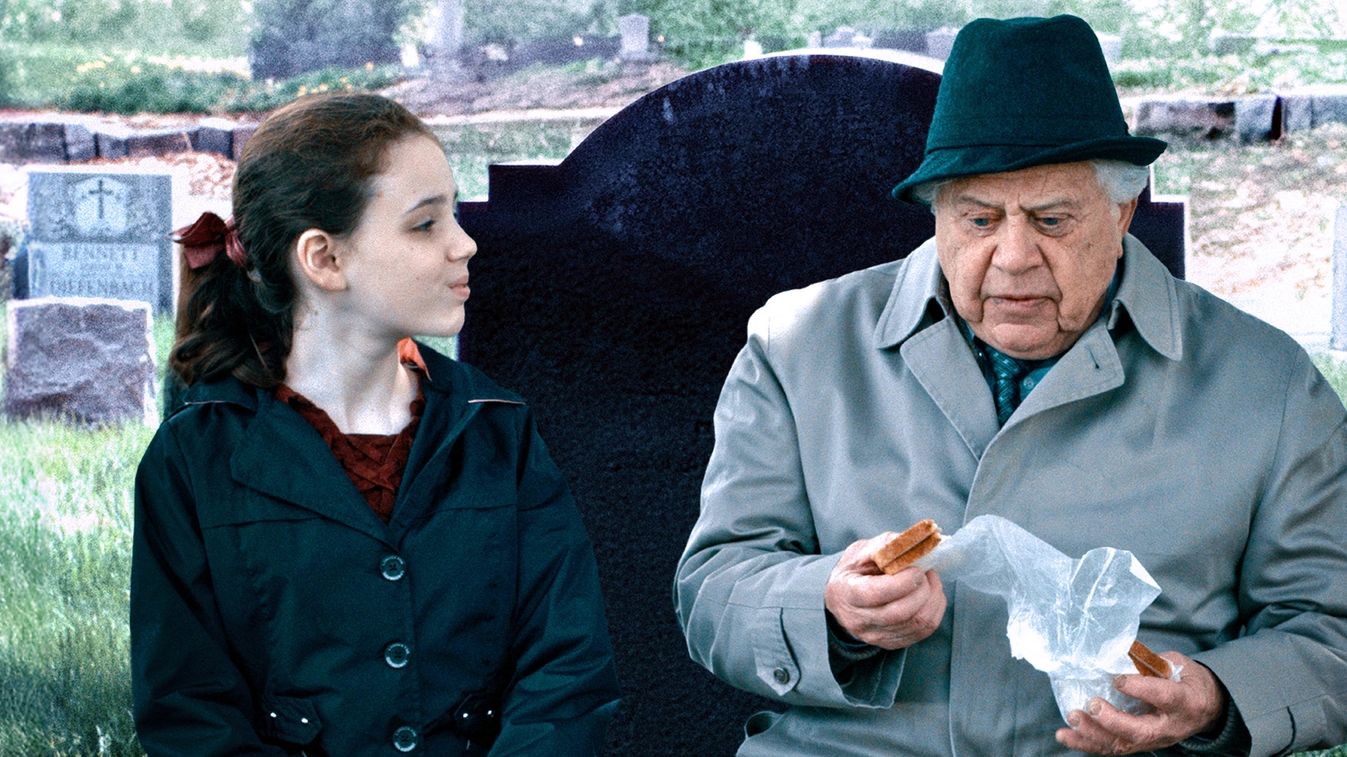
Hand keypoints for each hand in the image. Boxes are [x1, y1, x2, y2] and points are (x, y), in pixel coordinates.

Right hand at [823, 533, 946, 649]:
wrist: (842, 599)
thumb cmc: (853, 572)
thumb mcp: (861, 551)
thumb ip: (886, 545)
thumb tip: (914, 544)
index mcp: (847, 592)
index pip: (877, 593)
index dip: (904, 580)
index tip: (915, 568)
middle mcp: (860, 620)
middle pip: (902, 612)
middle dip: (923, 589)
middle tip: (925, 572)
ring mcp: (876, 636)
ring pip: (917, 623)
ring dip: (933, 599)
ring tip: (930, 581)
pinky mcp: (891, 643)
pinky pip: (923, 631)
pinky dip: (934, 611)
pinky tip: (931, 595)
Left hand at [1055, 652, 1226, 754]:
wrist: (1206, 709)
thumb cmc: (1189, 681)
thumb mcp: (1178, 665)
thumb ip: (1151, 662)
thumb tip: (1118, 655)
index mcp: (1184, 701)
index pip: (1163, 696)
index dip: (1140, 688)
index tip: (1117, 679)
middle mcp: (1169, 726)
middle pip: (1139, 730)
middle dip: (1112, 720)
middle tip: (1092, 704)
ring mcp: (1154, 740)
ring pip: (1122, 744)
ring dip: (1092, 734)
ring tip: (1071, 720)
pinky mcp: (1140, 744)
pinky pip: (1112, 748)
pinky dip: (1088, 743)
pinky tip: (1067, 735)